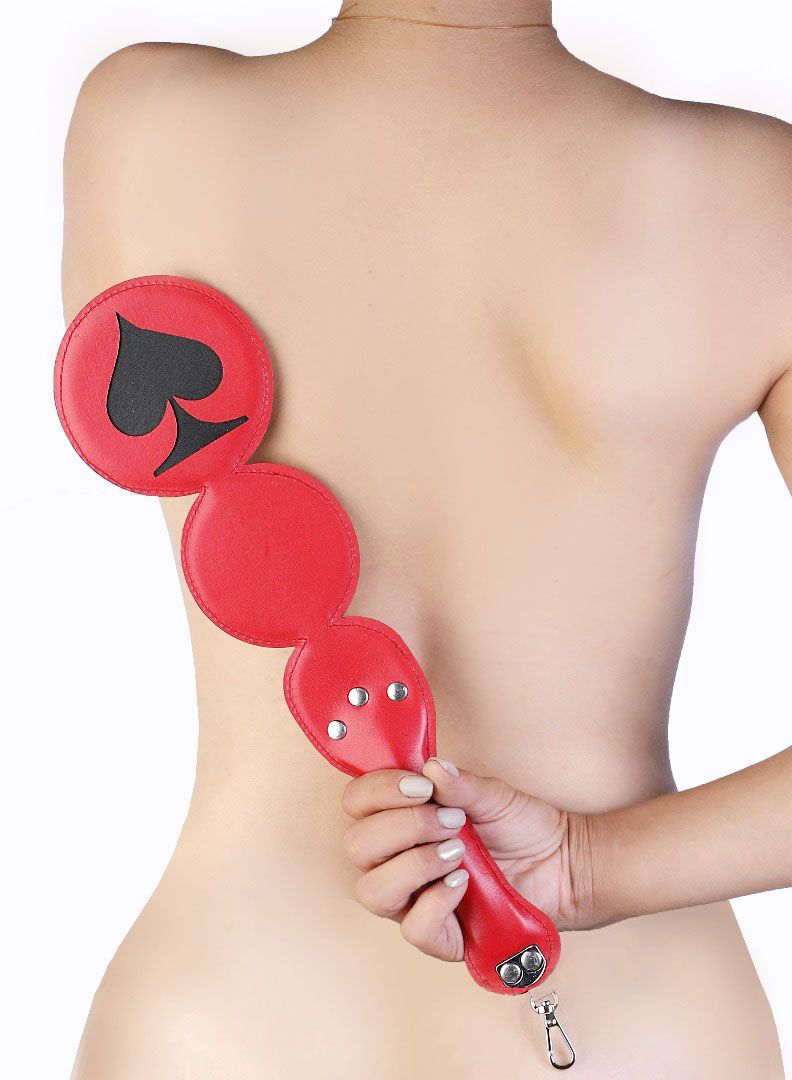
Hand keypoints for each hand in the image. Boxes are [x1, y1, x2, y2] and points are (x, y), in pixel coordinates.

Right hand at [341, 757, 596, 962]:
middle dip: (401, 827)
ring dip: (413, 865)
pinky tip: (463, 883)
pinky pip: (413, 928)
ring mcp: (414, 900)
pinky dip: (436, 902)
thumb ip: (461, 783)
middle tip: (450, 821)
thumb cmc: (523, 827)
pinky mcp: (440, 935)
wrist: (566, 863)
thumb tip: (432, 768)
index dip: (379, 791)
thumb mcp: (493, 795)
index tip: (420, 786)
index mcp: (400, 819)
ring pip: (372, 891)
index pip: (357, 802)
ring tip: (457, 852)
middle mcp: (396, 860)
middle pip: (356, 846)